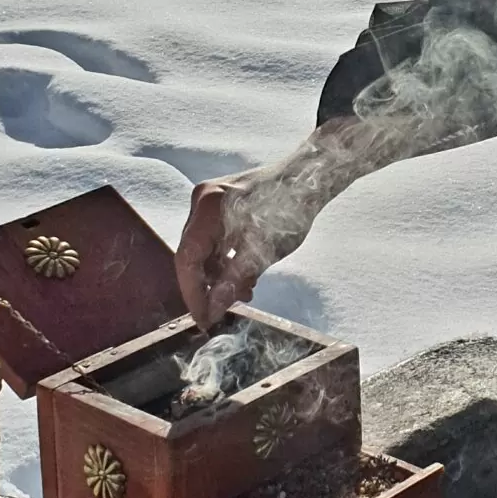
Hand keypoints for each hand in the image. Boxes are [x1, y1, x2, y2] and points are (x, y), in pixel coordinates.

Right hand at [174, 164, 317, 328]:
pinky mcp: (221, 206)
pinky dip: (226, 261)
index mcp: (208, 207)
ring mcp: (210, 202)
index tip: (204, 320)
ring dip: (220, 275)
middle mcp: (202, 201)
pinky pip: (215, 240)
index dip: (193, 294)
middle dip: (208, 286)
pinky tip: (245, 277)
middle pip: (192, 254)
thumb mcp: (263, 250)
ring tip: (244, 293)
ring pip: (204, 250)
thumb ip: (233, 280)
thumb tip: (212, 310)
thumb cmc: (289, 209)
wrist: (310, 177)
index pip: (187, 258)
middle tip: (224, 311)